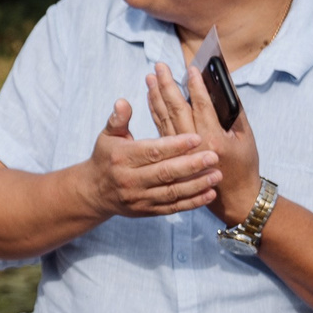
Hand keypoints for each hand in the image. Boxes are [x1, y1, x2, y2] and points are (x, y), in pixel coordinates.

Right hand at [81, 98, 218, 218]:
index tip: (196, 138)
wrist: (95, 192)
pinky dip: (192, 202)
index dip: (175, 145)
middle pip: (165, 173)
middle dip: (191, 165)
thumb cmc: (106, 157)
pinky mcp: (148, 210)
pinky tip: (209, 194)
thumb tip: (123, 102)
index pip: (152, 151)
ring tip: (217, 175)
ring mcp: (139, 198)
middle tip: (214, 157)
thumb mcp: (107, 136)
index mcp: (123, 158)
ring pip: (172, 192)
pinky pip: (173, 208)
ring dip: (196, 185)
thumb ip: (118, 119)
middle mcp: (130, 180)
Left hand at [148, 61, 261, 222]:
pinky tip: (151, 98)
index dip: (196, 86)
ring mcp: (180, 153)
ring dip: (156, 96)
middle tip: (160, 66)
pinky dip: (155, 112)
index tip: (190, 68)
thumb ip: (233, 112)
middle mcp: (194, 146)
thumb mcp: (245, 137)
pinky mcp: (173, 157)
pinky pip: (161, 130)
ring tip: (151, 77)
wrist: (234, 196)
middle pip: (177, 109)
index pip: (202, 106)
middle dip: (168, 85)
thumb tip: (220, 86)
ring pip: (165, 119)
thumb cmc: (244, 164)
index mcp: (214, 140)